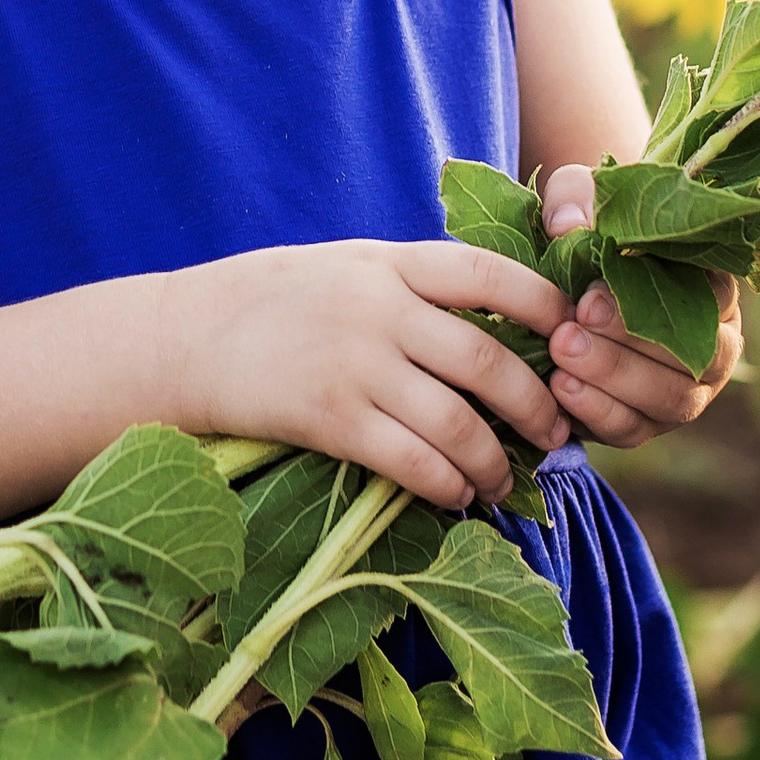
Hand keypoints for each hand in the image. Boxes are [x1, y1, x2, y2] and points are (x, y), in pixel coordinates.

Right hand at [165, 237, 568, 515]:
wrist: (184, 338)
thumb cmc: (274, 302)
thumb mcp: (346, 266)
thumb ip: (411, 284)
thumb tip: (497, 319)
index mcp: (387, 262)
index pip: (488, 273)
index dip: (544, 305)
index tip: (575, 334)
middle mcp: (377, 308)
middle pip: (487, 360)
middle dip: (535, 403)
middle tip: (556, 432)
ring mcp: (353, 364)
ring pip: (456, 422)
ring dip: (494, 461)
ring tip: (506, 481)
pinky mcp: (328, 418)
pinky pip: (410, 462)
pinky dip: (446, 486)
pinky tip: (457, 498)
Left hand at [537, 166, 742, 448]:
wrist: (563, 277)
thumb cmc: (589, 228)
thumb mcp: (583, 197)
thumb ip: (579, 198)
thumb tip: (569, 226)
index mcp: (716, 288)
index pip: (714, 298)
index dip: (660, 299)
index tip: (592, 293)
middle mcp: (715, 346)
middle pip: (698, 359)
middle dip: (631, 344)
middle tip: (572, 324)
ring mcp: (686, 390)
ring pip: (672, 400)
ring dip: (614, 379)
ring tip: (560, 353)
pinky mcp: (647, 423)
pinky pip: (635, 429)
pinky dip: (599, 413)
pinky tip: (559, 389)